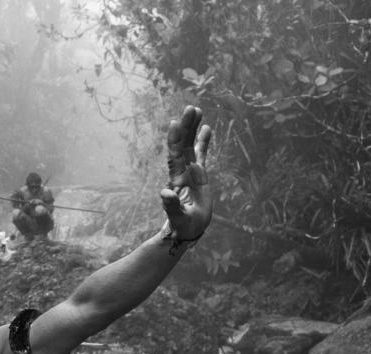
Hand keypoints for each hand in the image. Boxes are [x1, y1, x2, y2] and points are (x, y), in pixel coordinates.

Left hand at [161, 105, 212, 240]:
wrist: (185, 229)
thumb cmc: (182, 225)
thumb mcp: (178, 217)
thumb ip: (171, 206)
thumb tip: (164, 193)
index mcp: (177, 180)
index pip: (175, 155)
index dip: (175, 139)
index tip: (175, 122)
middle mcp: (182, 172)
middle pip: (183, 145)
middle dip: (186, 127)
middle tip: (191, 107)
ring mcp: (190, 171)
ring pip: (191, 146)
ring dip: (193, 129)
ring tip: (196, 110)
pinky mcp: (199, 174)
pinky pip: (201, 154)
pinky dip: (203, 141)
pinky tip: (206, 127)